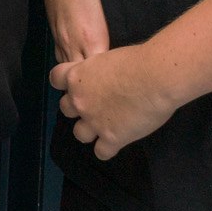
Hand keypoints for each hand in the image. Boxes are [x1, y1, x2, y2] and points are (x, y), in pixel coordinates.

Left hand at [50, 44, 178, 159]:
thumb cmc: (136, 60)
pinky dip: (107, 149)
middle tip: (95, 106)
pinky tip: (116, 143)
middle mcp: (80, 100)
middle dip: (78, 109)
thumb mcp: (107, 58)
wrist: (155, 77)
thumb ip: (98, 71)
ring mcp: (94, 121)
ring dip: (90, 131)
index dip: (64, 83)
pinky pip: (101, 152)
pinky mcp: (112, 138)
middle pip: (65, 109)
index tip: (76, 84)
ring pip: (79, 134)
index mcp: (77, 76)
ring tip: (104, 127)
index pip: (56, 79)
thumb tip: (105, 76)